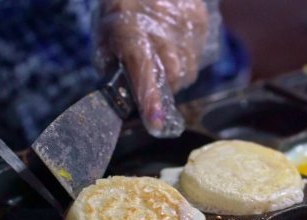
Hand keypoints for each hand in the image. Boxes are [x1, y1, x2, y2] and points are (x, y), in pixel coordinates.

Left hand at [96, 0, 219, 136]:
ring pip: (189, 70)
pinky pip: (198, 54)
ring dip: (175, 72)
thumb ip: (111, 66)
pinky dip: (186, 55)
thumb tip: (124, 95)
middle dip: (163, 87)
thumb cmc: (120, 9)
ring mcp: (185, 24)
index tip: (156, 122)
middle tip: (152, 76)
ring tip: (162, 52)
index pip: (144, 71)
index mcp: (130, 33)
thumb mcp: (104, 35)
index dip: (150, 99)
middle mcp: (161, 29)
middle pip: (173, 77)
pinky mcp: (201, 20)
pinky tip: (173, 40)